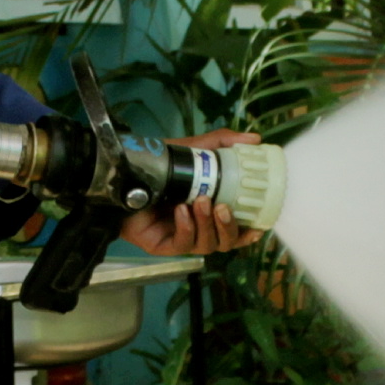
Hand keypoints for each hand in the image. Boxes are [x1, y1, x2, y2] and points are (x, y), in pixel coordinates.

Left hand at [125, 129, 260, 255]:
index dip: (249, 232)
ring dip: (207, 225)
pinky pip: (183, 245)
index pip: (236, 230)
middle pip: (225, 242)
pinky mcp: (164, 246)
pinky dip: (186, 228)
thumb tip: (256, 138)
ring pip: (207, 245)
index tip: (258, 225)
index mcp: (210, 212)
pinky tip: (180, 211)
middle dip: (229, 227)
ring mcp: (181, 239)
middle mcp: (198, 228)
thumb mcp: (194, 149)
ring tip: (200, 202)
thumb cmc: (162, 165)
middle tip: (222, 207)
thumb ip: (223, 143)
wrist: (126, 173)